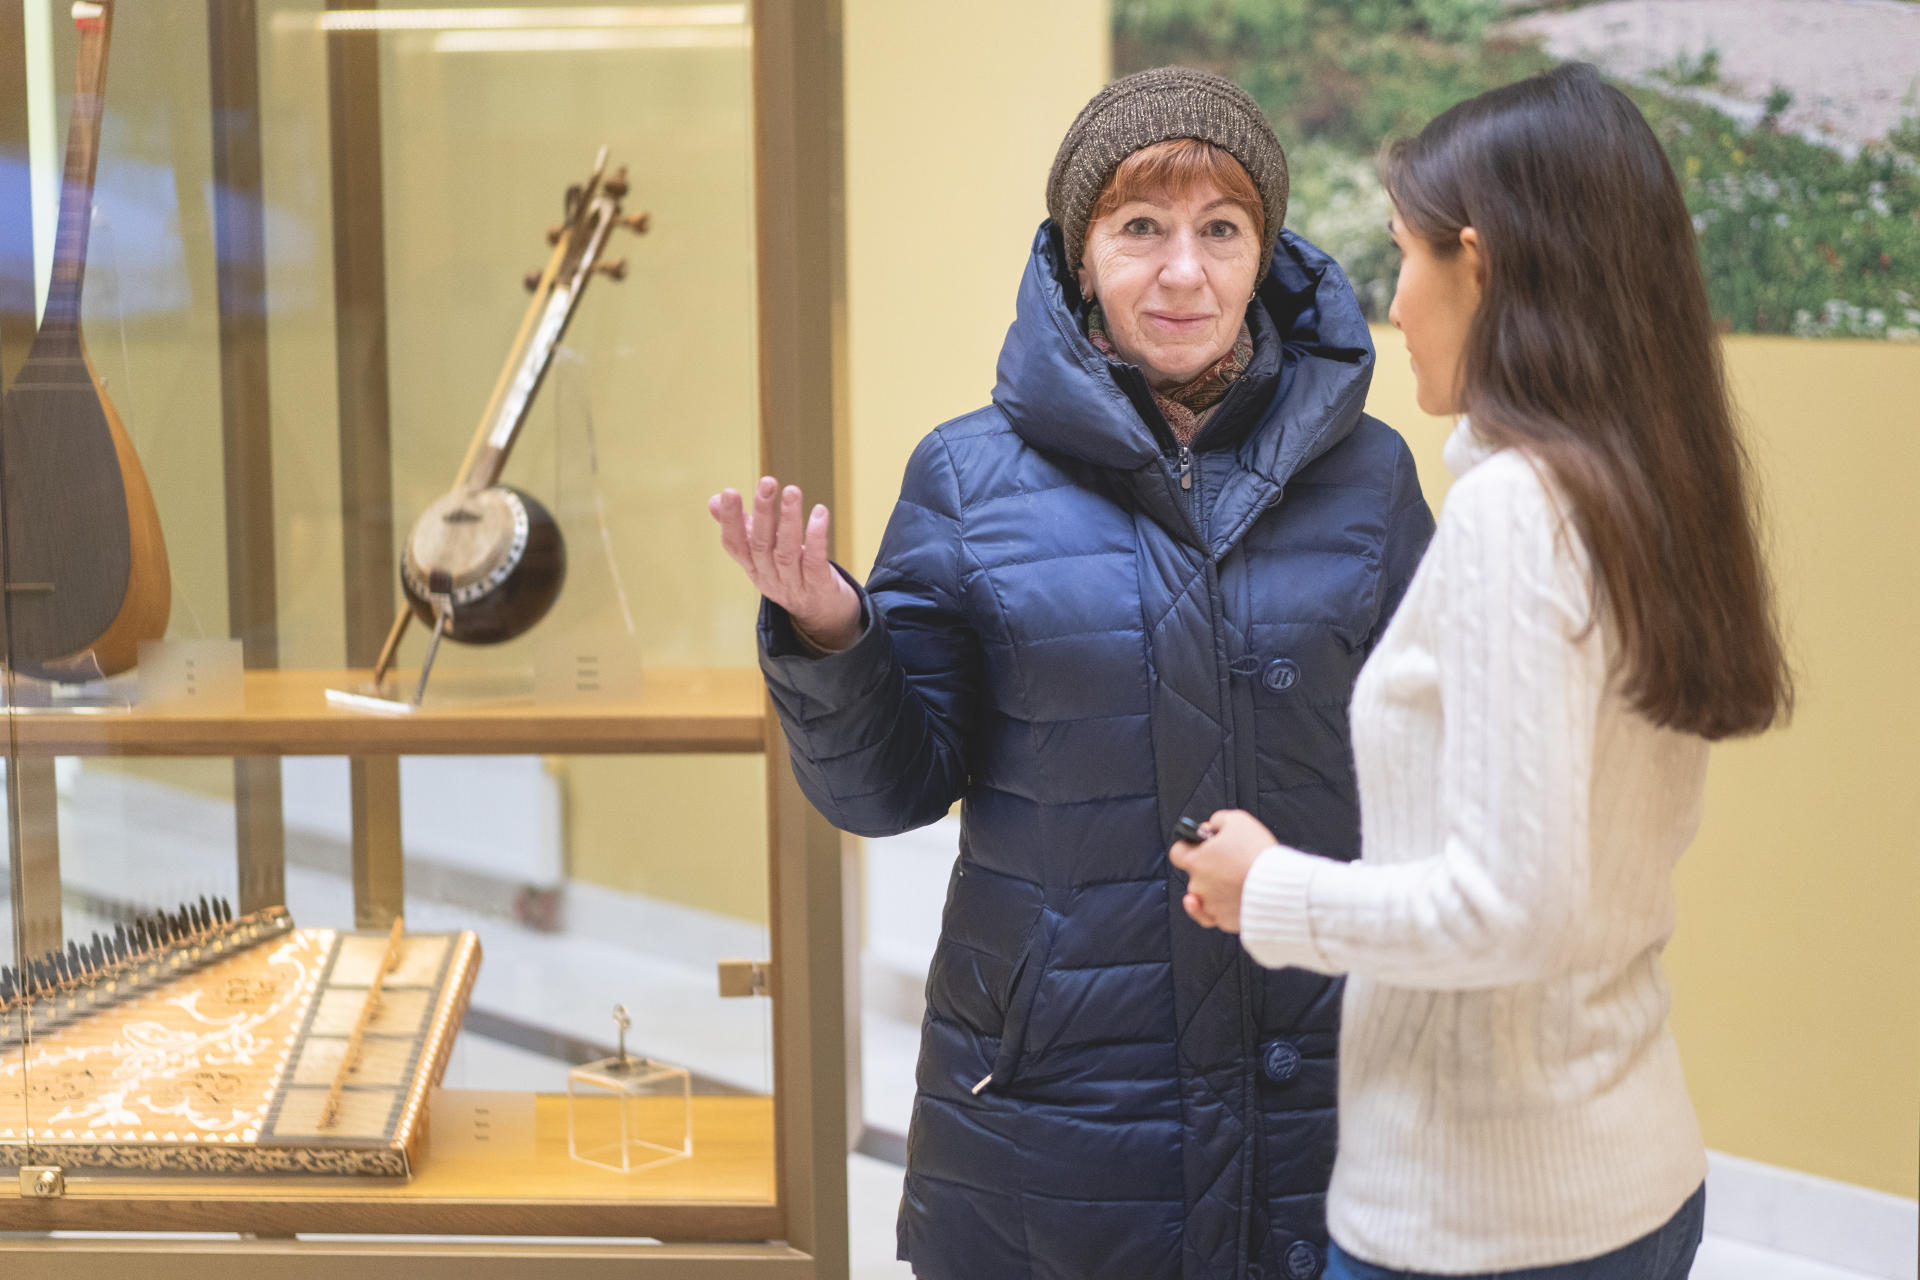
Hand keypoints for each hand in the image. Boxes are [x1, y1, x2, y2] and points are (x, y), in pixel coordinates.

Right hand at [710, 476, 860, 650]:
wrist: (822, 615)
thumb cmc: (790, 574)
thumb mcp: (762, 554)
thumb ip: (741, 527)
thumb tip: (713, 499)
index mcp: (752, 566)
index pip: (734, 544)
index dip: (730, 520)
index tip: (728, 492)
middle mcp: (768, 576)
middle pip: (761, 544)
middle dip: (763, 512)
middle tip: (767, 482)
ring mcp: (792, 584)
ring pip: (786, 552)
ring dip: (789, 520)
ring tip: (792, 491)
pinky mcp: (818, 587)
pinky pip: (814, 561)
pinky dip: (816, 537)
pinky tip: (820, 513)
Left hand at [1168, 809, 1278, 933]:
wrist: (1278, 887)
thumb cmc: (1256, 852)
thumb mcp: (1237, 820)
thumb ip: (1218, 820)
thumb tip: (1209, 828)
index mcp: (1195, 861)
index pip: (1177, 852)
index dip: (1189, 846)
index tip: (1203, 845)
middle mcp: (1197, 885)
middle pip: (1196, 874)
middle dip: (1209, 868)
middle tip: (1231, 862)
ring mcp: (1210, 906)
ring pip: (1206, 896)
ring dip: (1217, 888)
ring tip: (1239, 880)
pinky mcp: (1225, 921)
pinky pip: (1218, 915)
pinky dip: (1223, 908)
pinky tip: (1228, 901)